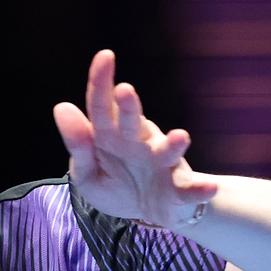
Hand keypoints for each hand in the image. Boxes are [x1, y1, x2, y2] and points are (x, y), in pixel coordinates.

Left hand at [53, 50, 219, 226]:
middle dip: (130, 108)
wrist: (146, 214)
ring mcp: (161, 164)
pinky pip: (190, 188)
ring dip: (173, 145)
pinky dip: (200, 188)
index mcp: (111, 138)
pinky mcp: (178, 189)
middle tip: (124, 90)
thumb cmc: (115, 185)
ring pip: (167, 151)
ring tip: (181, 136)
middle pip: (131, 123)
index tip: (104, 56)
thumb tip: (62, 107)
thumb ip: (78, 145)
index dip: (101, 82)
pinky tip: (208, 188)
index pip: (102, 107)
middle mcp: (139, 143)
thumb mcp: (86, 173)